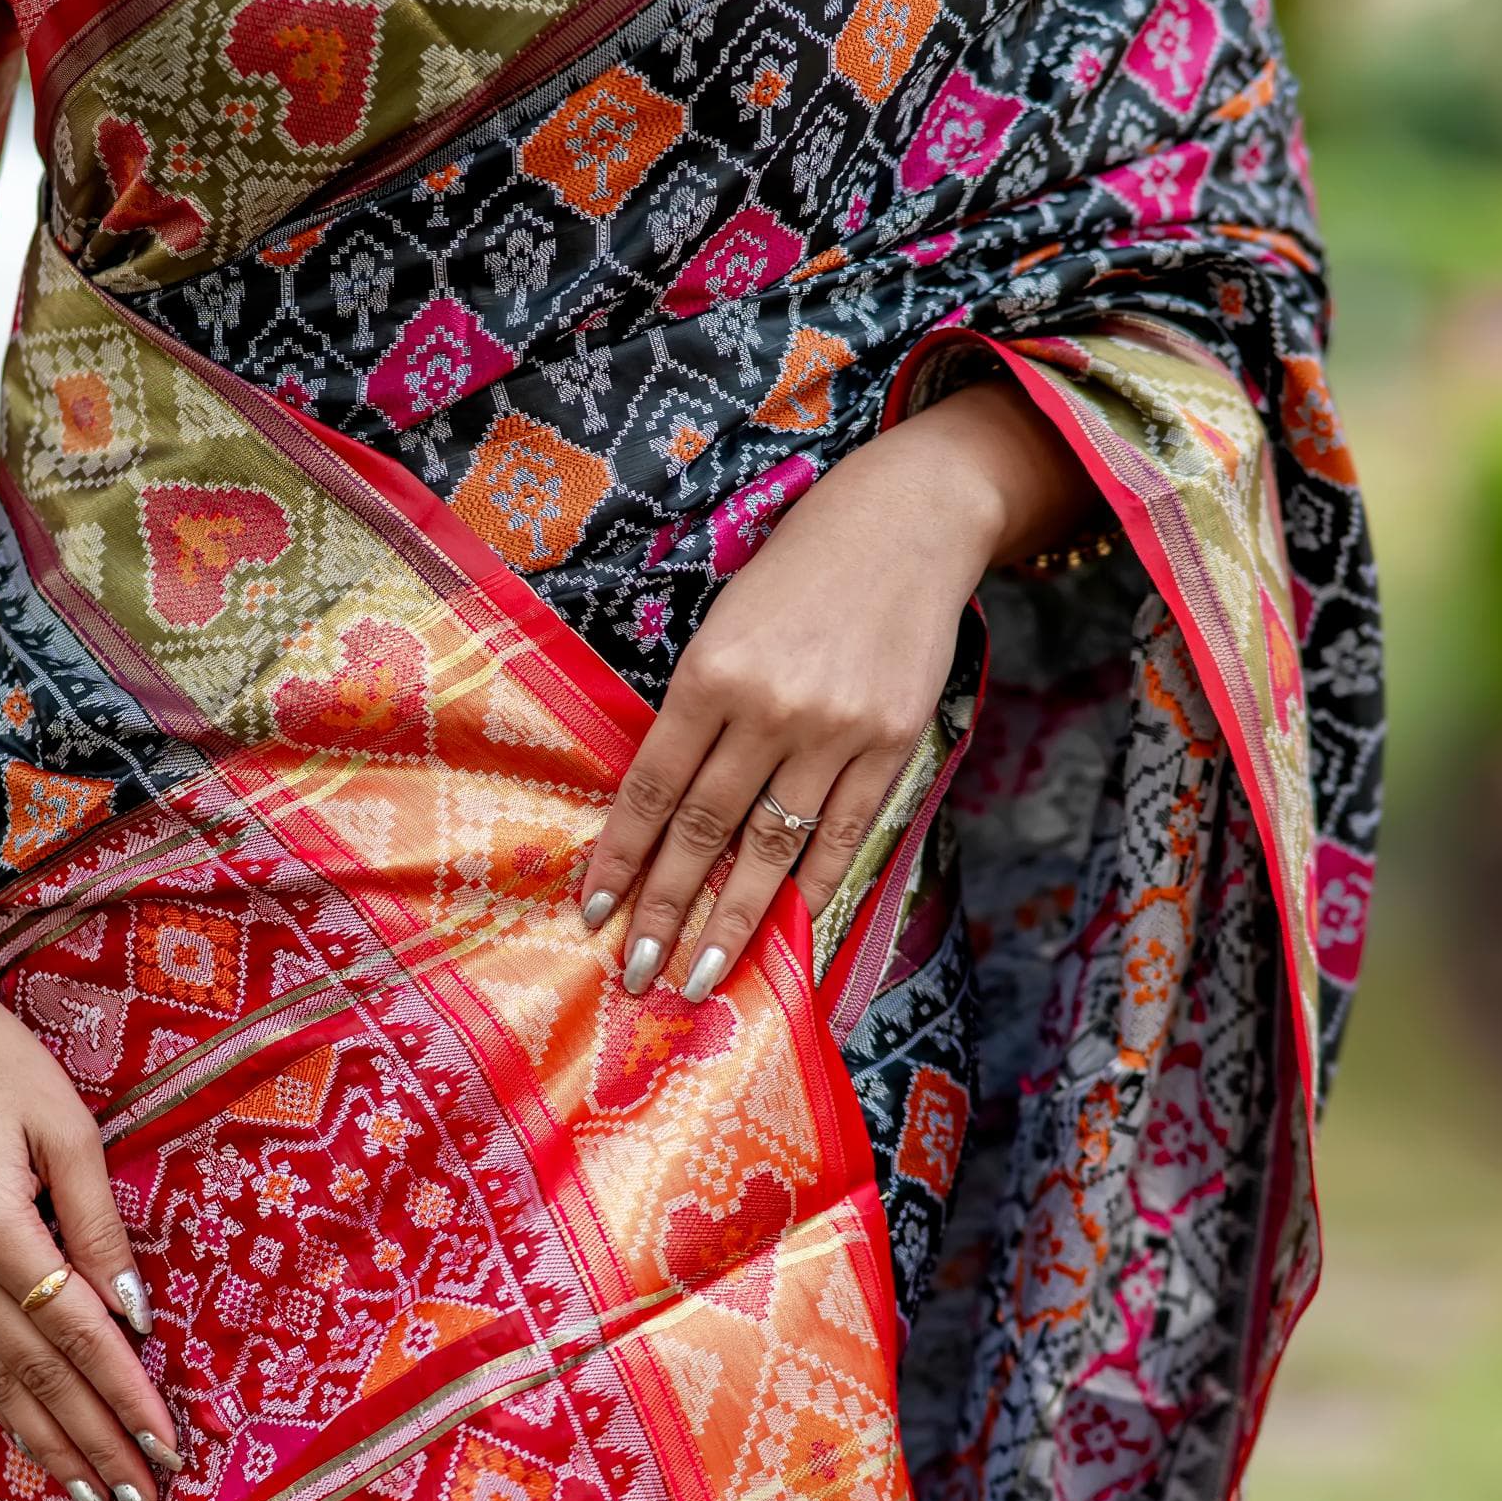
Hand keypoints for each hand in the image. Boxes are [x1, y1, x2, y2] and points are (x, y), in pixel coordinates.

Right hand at [0, 965, 185, 1500]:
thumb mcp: (68, 1129)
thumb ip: (102, 1225)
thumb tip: (135, 1316)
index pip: (77, 1334)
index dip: (125, 1396)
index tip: (168, 1446)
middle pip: (38, 1378)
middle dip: (96, 1447)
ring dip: (51, 1448)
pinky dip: (9, 1409)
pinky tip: (41, 1444)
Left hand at [578, 379, 1095, 997]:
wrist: (908, 524)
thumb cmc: (798, 571)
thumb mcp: (723, 625)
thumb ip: (696, 711)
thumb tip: (663, 808)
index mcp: (710, 673)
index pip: (651, 788)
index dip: (620, 858)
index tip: (593, 911)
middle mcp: (769, 709)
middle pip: (703, 831)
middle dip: (666, 911)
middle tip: (639, 974)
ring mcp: (836, 731)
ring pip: (772, 848)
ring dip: (733, 919)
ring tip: (704, 977)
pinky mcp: (892, 743)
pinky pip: (844, 834)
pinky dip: (812, 887)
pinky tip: (786, 929)